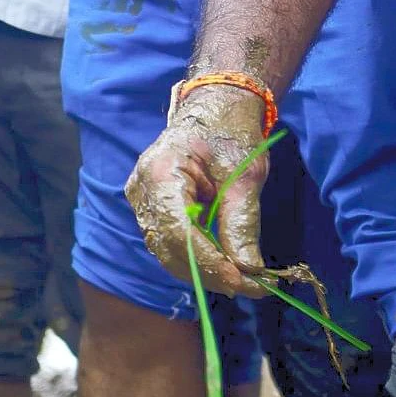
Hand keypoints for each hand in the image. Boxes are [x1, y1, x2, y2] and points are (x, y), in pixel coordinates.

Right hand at [125, 84, 272, 297]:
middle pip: (169, 248)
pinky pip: (168, 242)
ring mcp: (140, 199)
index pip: (178, 232)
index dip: (209, 263)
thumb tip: (250, 271)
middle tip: (255, 287)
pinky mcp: (149, 207)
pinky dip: (196, 258)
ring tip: (245, 279)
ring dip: (204, 271)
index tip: (245, 282)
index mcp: (160, 173)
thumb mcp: (245, 176)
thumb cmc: (230, 134)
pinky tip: (225, 263)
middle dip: (211, 273)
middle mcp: (140, 189)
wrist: (213, 109)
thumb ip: (242, 223)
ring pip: (166, 252)